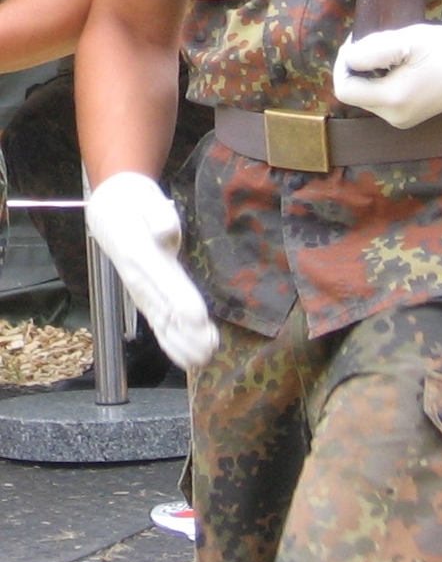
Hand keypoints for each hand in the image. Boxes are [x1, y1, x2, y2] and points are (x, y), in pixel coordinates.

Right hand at [86, 172, 218, 371]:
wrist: (111, 214)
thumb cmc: (135, 205)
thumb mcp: (146, 201)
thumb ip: (159, 215)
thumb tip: (165, 231)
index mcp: (142, 256)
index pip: (164, 282)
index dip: (181, 302)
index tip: (200, 318)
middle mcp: (141, 281)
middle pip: (165, 312)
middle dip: (189, 334)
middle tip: (211, 348)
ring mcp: (143, 294)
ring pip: (163, 325)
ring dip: (185, 345)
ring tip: (208, 357)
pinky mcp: (148, 300)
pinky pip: (160, 327)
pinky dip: (174, 345)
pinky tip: (192, 360)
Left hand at [333, 7, 441, 127]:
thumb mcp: (407, 42)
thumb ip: (374, 50)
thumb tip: (349, 58)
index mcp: (393, 99)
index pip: (345, 89)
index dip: (342, 65)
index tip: (354, 42)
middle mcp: (394, 117)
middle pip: (355, 94)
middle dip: (356, 68)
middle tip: (370, 42)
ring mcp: (401, 120)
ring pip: (367, 97)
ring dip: (368, 74)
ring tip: (388, 54)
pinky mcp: (407, 117)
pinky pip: (381, 100)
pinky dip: (380, 82)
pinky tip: (396, 67)